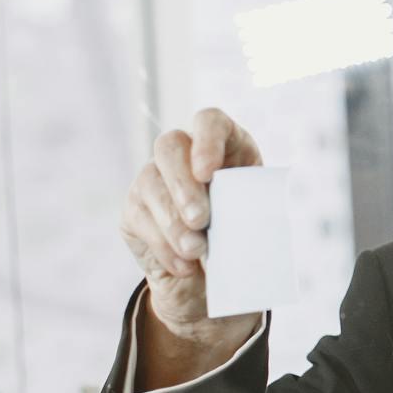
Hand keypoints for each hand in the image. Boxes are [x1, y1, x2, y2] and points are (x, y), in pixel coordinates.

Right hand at [120, 108, 262, 364]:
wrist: (216, 271)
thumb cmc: (245, 231)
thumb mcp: (258, 214)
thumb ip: (255, 206)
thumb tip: (258, 214)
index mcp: (224, 144)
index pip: (210, 121)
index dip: (207, 140)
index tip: (209, 173)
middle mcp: (182, 153)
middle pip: (169, 147)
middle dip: (184, 186)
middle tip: (201, 219)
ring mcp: (152, 177)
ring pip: (150, 185)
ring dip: (174, 222)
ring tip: (196, 249)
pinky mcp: (135, 209)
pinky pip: (140, 220)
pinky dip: (164, 246)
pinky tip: (184, 265)